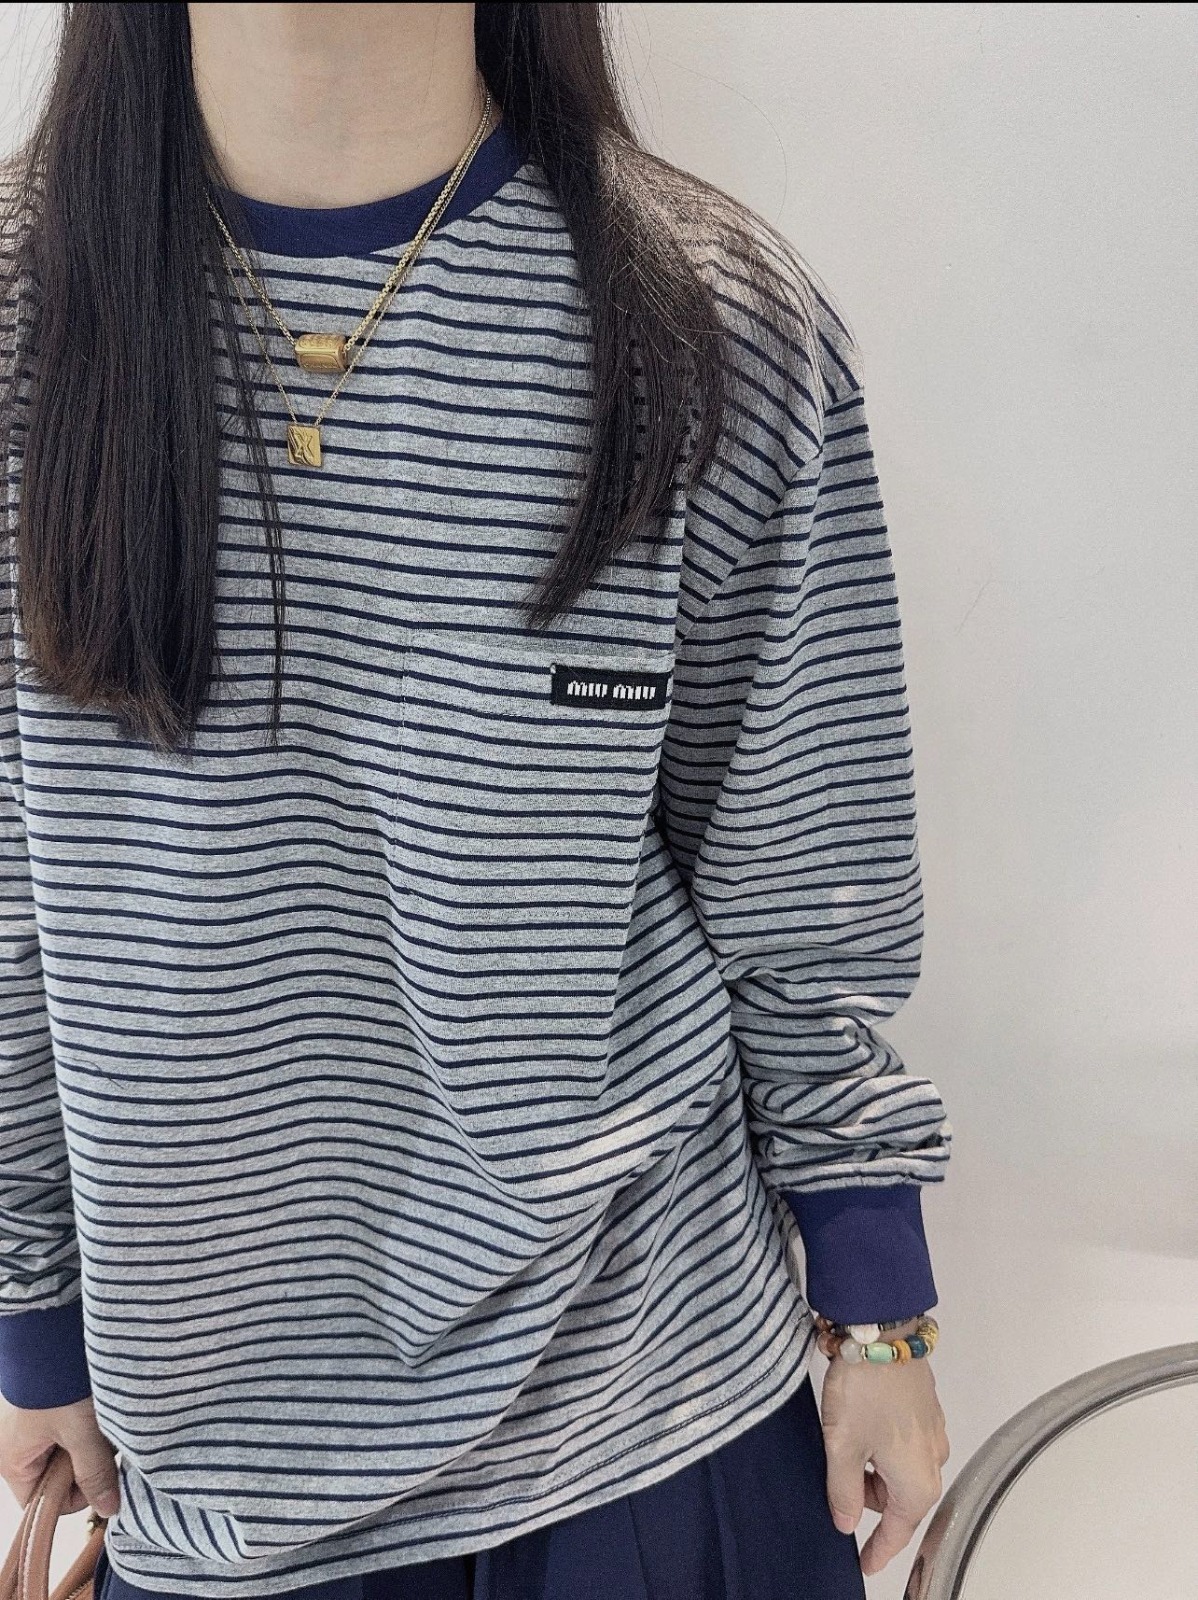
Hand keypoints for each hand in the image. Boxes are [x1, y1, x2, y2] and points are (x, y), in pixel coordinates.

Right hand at [0, 1393, 119, 1518]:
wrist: (52, 1331)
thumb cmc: (58, 1384)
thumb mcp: (82, 1434)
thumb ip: (95, 1473)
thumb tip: (108, 1509)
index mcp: (13, 1461)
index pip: (41, 1503)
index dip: (74, 1496)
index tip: (99, 1475)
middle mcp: (15, 1445)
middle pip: (56, 1475)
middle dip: (85, 1462)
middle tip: (104, 1441)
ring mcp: (29, 1423)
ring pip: (66, 1448)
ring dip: (88, 1440)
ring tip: (102, 1419)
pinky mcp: (44, 1403)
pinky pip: (67, 1425)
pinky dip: (86, 1421)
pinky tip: (98, 1406)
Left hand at [819, 1317, 950, 1576]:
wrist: (882, 1331)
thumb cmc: (863, 1390)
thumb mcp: (842, 1447)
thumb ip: (844, 1492)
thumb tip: (847, 1523)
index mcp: (917, 1482)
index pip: (896, 1532)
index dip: (878, 1551)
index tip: (863, 1565)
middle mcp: (934, 1461)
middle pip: (900, 1499)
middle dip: (870, 1499)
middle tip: (837, 1479)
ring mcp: (934, 1432)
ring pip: (902, 1469)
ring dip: (875, 1470)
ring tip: (845, 1444)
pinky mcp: (927, 1408)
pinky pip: (906, 1444)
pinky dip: (883, 1447)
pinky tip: (861, 1426)